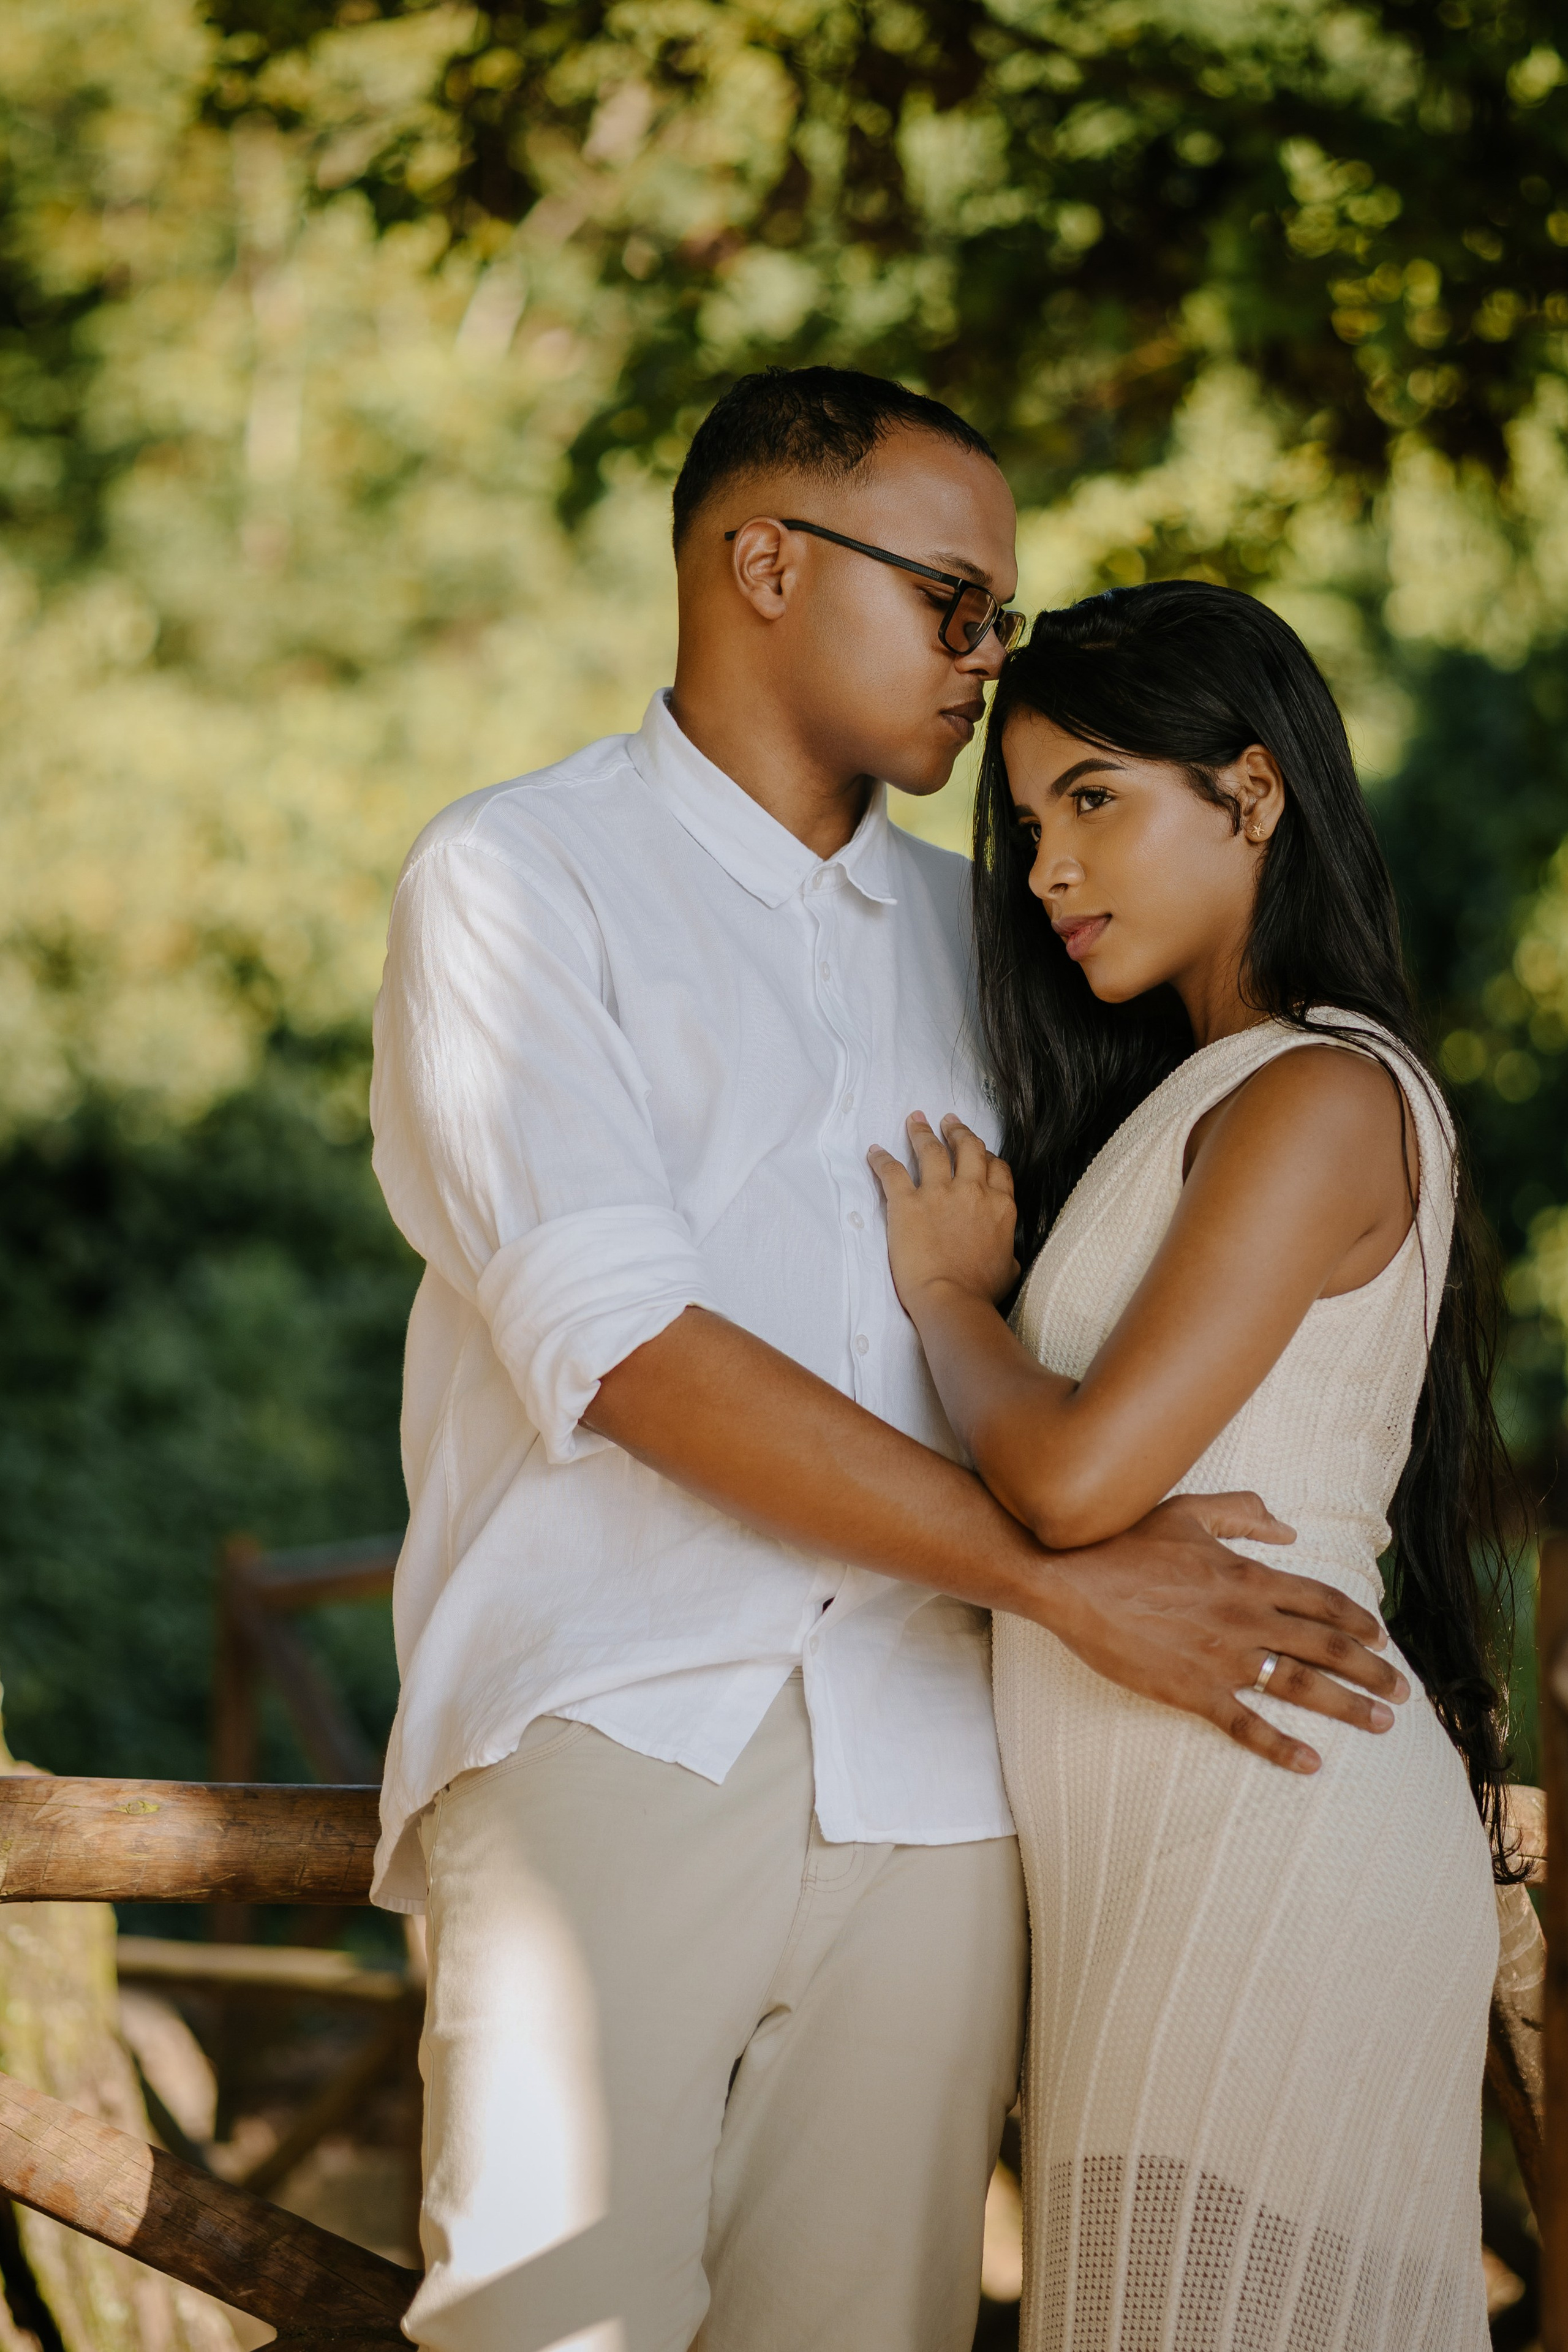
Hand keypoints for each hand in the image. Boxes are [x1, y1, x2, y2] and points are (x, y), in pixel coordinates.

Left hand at [868, 1113, 1019, 1312]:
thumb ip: (1007, 1250)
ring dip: (922, 1132)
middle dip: (958, 1131)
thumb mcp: (1009, 1267)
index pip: (997, 1168)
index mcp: (1000, 1206)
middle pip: (968, 1148)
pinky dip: (881, 1159)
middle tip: (949, 1121)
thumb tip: (1006, 1252)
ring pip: (932, 1150)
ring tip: (916, 1120)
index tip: (979, 1150)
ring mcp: (939, 1193)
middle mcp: (973, 1191)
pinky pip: (891, 1171)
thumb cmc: (980, 1291)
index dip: (987, 1155)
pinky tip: (874, 1151)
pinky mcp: (907, 1203)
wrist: (953, 1299)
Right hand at [1031, 1491, 1408, 1773]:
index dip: (1358, 1620)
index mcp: (1248, 1576)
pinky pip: (1247, 1724)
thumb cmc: (1123, 1543)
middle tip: (1403, 1692)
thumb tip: (1288, 1529)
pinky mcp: (1193, 1691)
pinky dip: (1281, 1747)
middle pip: (1328, 1647)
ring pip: (1302, 1686)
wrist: (1071, 1580)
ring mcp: (1223, 1658)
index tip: (1382, 1637)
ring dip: (1349, 1707)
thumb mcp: (1188, 1510)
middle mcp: (1247, 1618)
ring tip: (1381, 1724)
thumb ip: (1242, 1513)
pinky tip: (1311, 1763)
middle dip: (1373, 1670)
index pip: (1322, 1601)